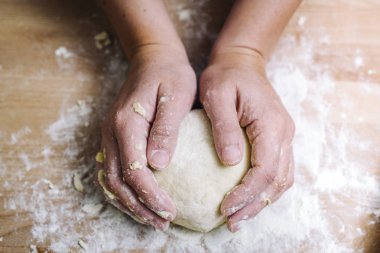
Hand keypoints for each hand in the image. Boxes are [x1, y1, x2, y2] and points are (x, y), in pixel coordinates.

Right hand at [98, 45, 195, 229]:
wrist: (153, 56)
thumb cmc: (169, 73)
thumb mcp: (175, 96)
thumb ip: (166, 130)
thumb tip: (158, 164)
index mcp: (127, 123)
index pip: (135, 170)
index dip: (151, 195)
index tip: (170, 210)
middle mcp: (112, 132)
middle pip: (118, 181)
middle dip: (139, 206)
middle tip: (162, 222)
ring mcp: (111, 134)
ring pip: (112, 179)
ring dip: (130, 202)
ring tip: (152, 218)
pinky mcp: (117, 135)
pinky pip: (114, 170)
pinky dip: (125, 190)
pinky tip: (139, 198)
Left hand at [200, 49, 294, 231]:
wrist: (242, 61)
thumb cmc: (226, 75)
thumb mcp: (217, 96)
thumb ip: (224, 128)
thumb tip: (230, 162)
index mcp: (271, 123)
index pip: (266, 169)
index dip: (247, 193)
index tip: (226, 207)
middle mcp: (284, 133)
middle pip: (278, 180)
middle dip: (255, 204)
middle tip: (232, 222)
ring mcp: (284, 135)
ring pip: (282, 178)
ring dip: (262, 200)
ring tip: (239, 216)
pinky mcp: (277, 137)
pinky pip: (278, 169)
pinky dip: (265, 187)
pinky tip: (248, 196)